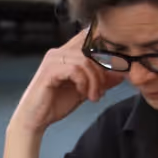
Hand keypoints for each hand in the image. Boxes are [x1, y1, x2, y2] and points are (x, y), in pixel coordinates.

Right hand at [10, 29, 126, 133]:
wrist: (35, 119)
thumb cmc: (56, 103)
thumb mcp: (85, 90)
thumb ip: (101, 81)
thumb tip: (121, 74)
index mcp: (66, 53)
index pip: (88, 38)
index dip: (104, 49)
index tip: (113, 69)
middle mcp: (59, 52)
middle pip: (91, 50)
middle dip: (102, 71)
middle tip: (101, 91)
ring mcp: (53, 60)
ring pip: (85, 60)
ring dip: (94, 81)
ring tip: (93, 97)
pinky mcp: (49, 71)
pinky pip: (75, 69)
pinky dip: (83, 82)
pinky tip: (82, 93)